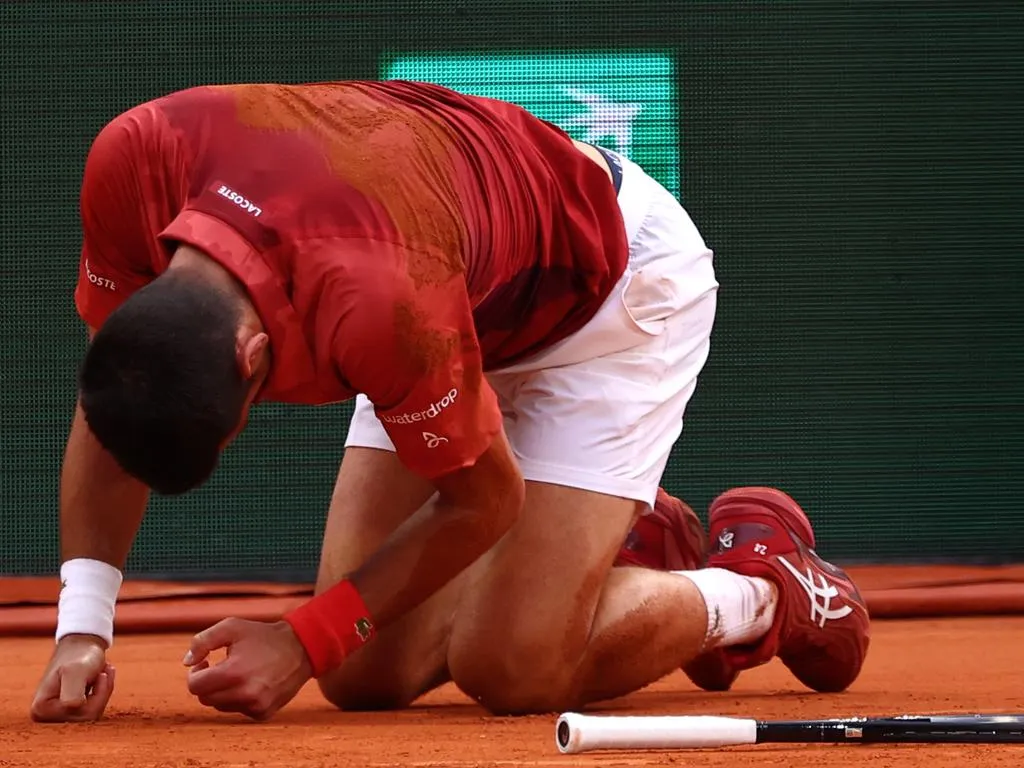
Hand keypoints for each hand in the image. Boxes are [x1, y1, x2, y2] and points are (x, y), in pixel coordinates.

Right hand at [31, 634, 115, 721]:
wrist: (81, 642)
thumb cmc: (78, 655)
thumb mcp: (76, 671)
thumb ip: (73, 691)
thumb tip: (71, 708)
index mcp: (41, 710)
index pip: (81, 715)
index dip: (98, 695)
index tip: (100, 674)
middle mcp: (44, 716)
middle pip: (86, 718)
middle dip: (101, 694)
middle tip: (104, 672)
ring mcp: (56, 714)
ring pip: (91, 714)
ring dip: (103, 691)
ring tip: (102, 672)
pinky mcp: (66, 710)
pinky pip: (92, 710)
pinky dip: (102, 693)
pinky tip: (102, 677)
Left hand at [184, 618, 311, 719]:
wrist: (300, 648)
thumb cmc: (263, 636)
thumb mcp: (232, 627)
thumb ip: (203, 641)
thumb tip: (187, 663)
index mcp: (234, 672)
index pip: (195, 686)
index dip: (195, 673)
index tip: (204, 663)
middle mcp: (245, 694)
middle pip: (205, 698)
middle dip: (207, 683)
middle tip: (217, 667)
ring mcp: (256, 706)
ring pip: (220, 706)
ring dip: (222, 692)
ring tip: (237, 673)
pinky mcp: (263, 713)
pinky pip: (238, 711)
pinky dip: (238, 699)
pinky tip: (250, 683)